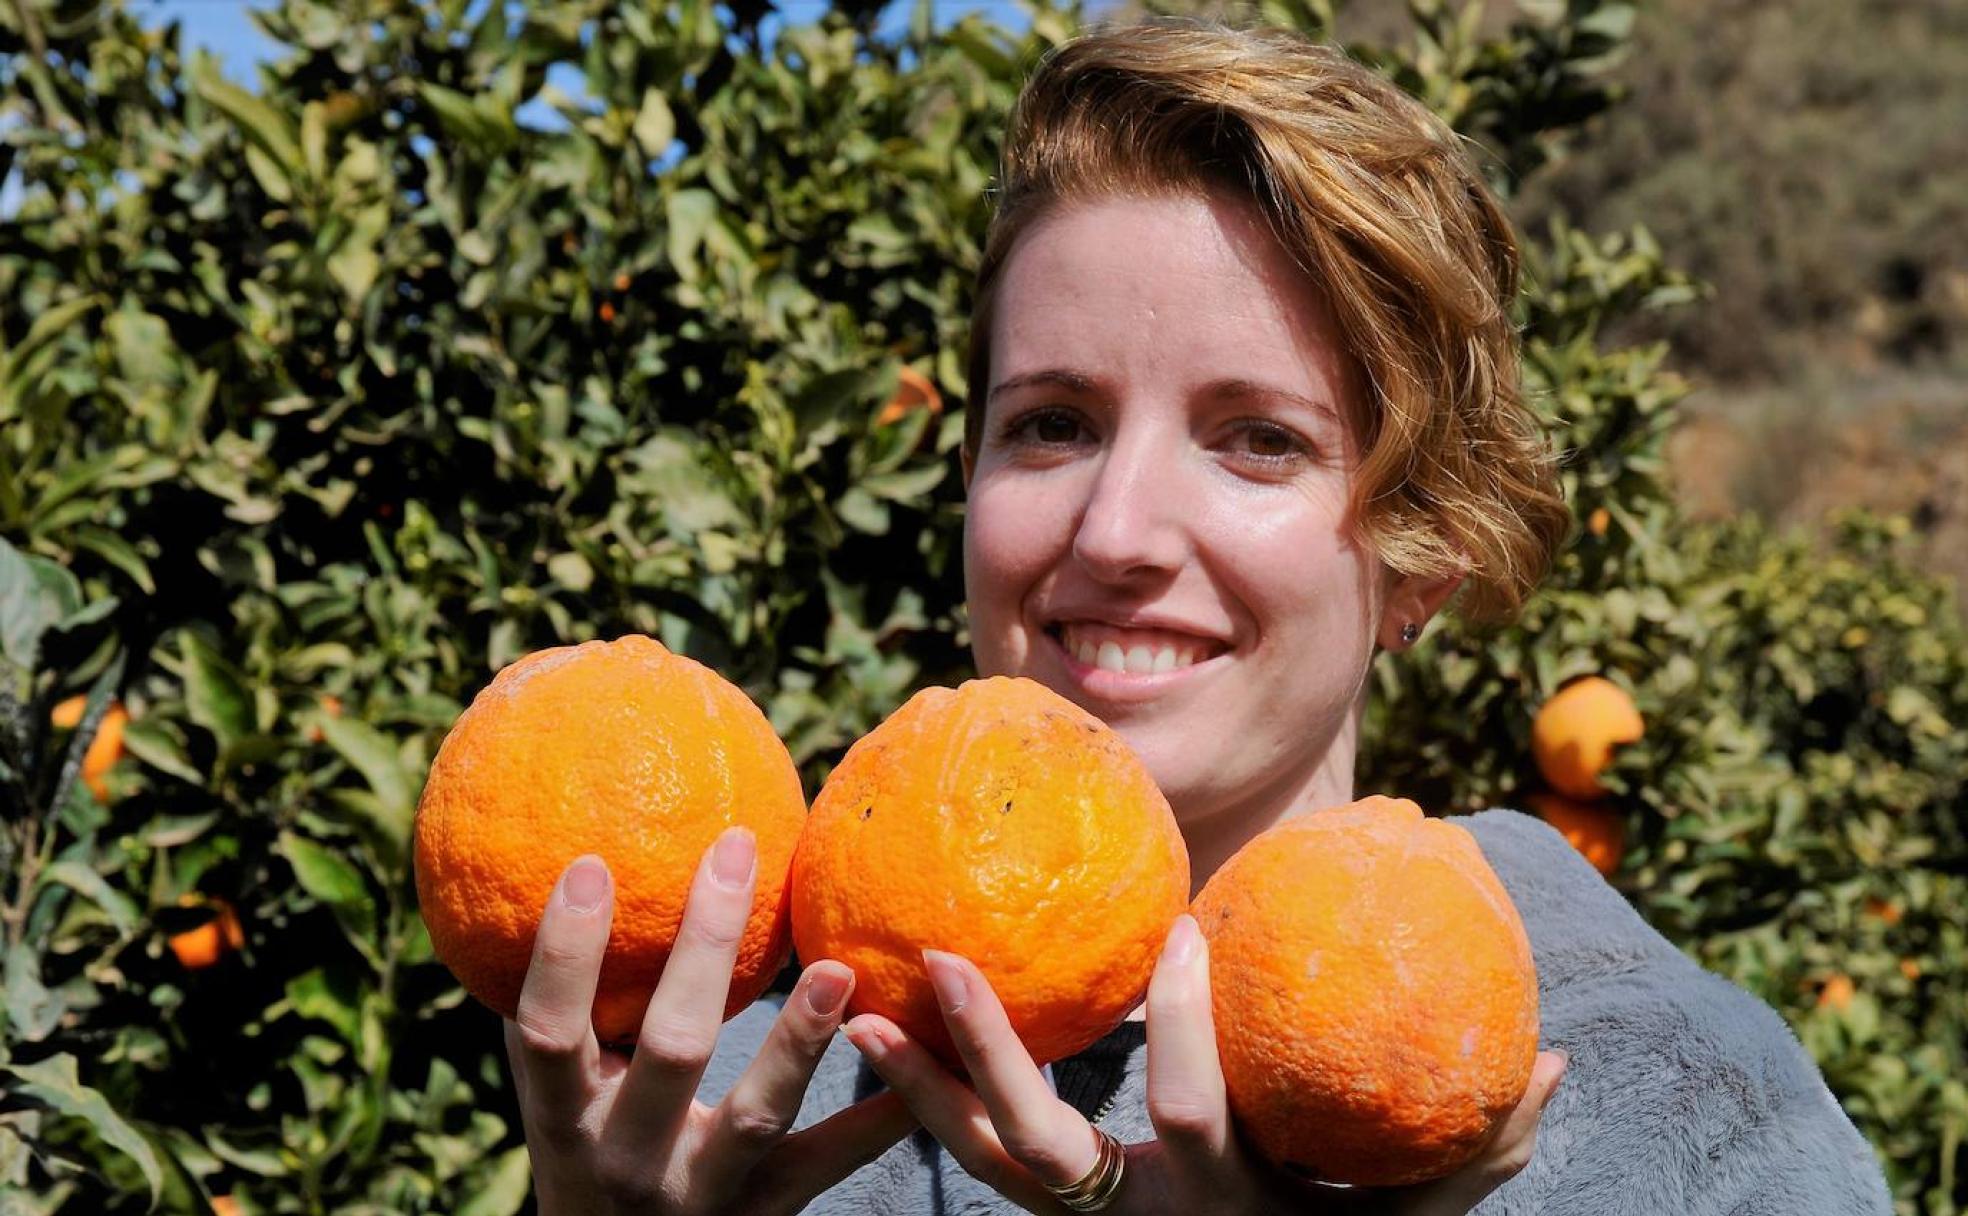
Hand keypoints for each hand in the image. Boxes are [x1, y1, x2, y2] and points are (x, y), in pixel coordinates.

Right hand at [504, 827, 916, 1214]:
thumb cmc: (585, 1149)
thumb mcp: (557, 1096)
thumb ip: (562, 1010)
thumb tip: (565, 863)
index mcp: (566, 1119)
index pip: (546, 1032)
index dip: (564, 952)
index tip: (591, 861)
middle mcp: (630, 1159)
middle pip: (672, 1046)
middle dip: (705, 947)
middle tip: (736, 852)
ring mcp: (706, 1190)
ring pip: (758, 1111)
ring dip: (799, 1037)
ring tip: (841, 967)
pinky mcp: (768, 1210)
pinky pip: (831, 1159)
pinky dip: (882, 1113)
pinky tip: (927, 1052)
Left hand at [841, 913, 1566, 1213]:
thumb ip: (1476, 1154)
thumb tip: (1556, 1059)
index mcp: (1219, 1208)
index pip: (1190, 1113)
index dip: (1179, 1026)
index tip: (1176, 931)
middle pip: (1038, 1149)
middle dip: (989, 1057)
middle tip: (938, 958)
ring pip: (976, 1164)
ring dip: (917, 1086)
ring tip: (861, 1007)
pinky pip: (971, 1163)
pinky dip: (924, 1105)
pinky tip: (879, 1036)